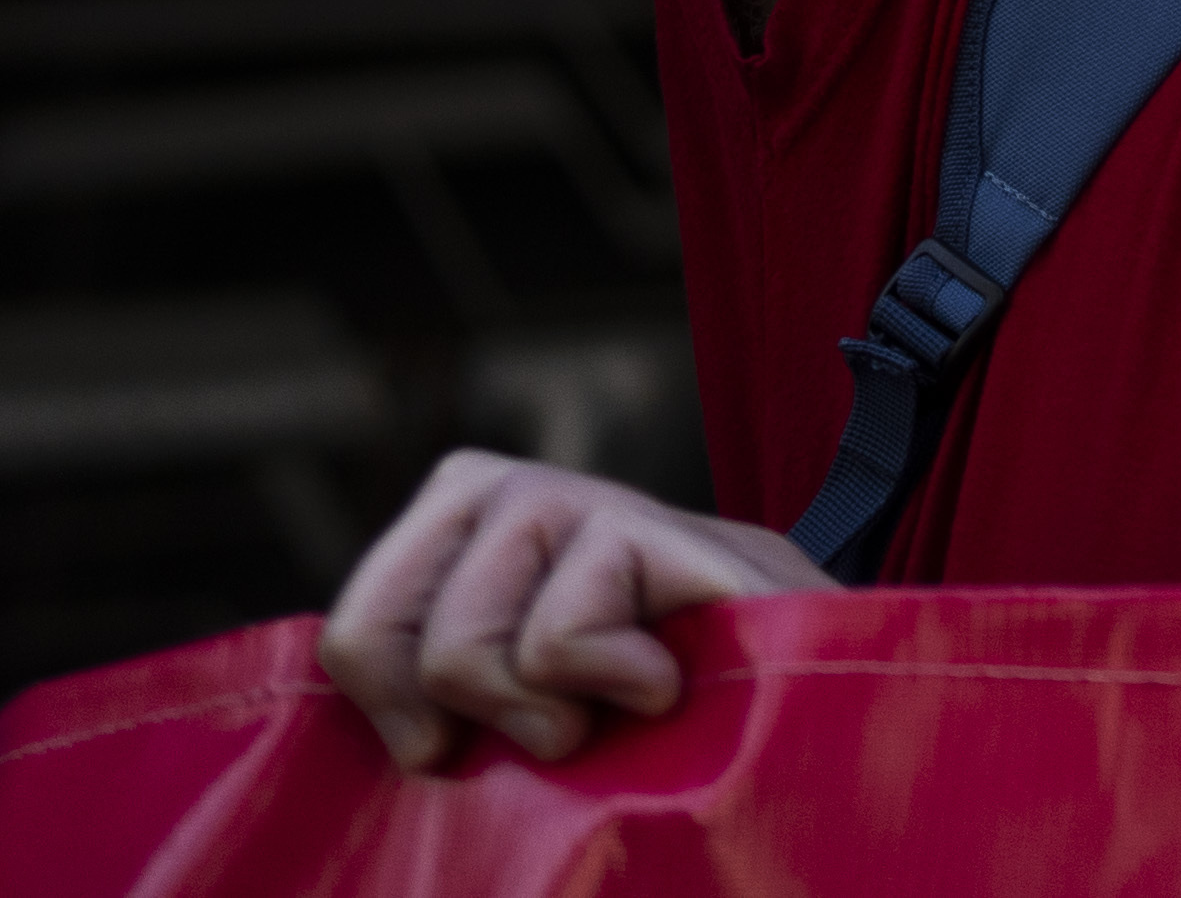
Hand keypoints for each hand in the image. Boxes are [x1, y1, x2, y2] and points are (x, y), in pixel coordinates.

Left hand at [317, 450, 828, 773]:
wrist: (805, 694)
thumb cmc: (647, 713)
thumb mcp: (505, 700)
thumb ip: (420, 678)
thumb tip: (326, 720)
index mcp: (452, 523)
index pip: (349, 634)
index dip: (397, 716)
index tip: (471, 742)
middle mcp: (503, 488)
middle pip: (387, 636)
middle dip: (468, 710)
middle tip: (553, 719)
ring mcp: (579, 497)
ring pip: (465, 650)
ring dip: (547, 710)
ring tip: (616, 697)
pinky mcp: (650, 527)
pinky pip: (556, 641)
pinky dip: (617, 684)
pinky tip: (669, 673)